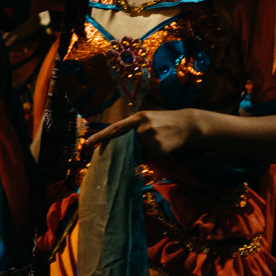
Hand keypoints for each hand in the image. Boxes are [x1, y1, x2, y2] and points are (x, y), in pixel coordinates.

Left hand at [85, 107, 206, 158]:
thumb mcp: (148, 119)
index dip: (101, 136)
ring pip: (135, 152)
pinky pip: (146, 158)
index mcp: (138, 118)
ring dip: (138, 153)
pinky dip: (148, 157)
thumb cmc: (165, 122)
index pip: (115, 129)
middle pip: (124, 144)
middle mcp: (143, 127)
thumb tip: (117, 144)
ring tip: (151, 145)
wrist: (188, 124)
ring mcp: (151, 139)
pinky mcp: (159, 150)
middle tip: (112, 155)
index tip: (87, 144)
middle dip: (119, 150)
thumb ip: (134, 129)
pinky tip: (158, 149)